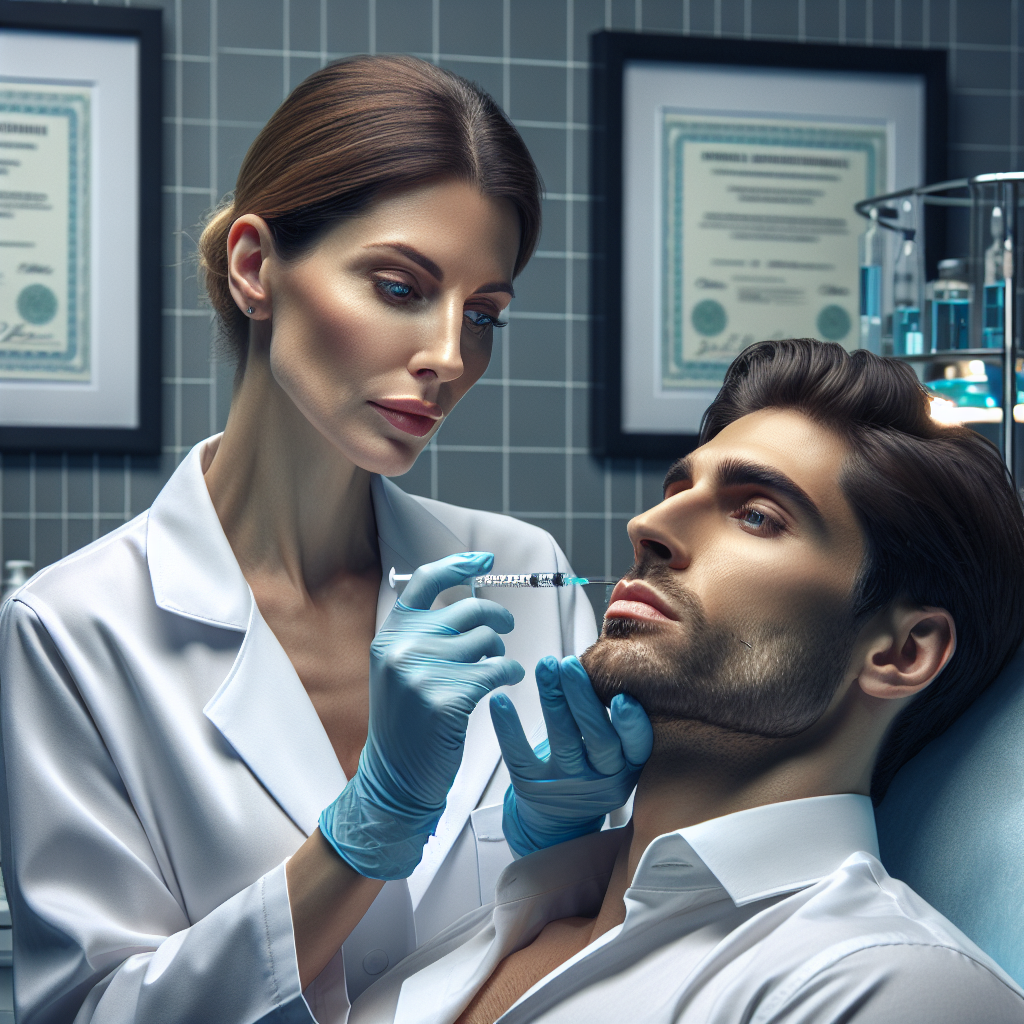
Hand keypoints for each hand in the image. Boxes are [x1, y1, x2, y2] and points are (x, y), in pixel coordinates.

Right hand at [319, 552, 524, 879]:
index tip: (485, 562)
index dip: (459, 565)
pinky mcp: (446, 699)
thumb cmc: (407, 723)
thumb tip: (470, 602)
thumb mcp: (399, 669)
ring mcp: (422, 673)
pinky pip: (497, 669)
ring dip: (501, 649)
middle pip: (468, 609)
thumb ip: (424, 634)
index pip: (425, 581)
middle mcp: (402, 647)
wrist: (395, 778)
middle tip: (505, 627)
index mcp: (391, 634)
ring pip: (487, 640)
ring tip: (498, 665)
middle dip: (496, 616)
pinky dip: (510, 671)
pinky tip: (510, 678)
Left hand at [489, 655, 652, 856]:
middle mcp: (602, 777)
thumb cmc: (592, 765)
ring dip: (553, 701)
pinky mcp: (532, 786)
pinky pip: (520, 757)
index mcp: (627, 764)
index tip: (621, 698)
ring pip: (563, 743)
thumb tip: (614, 659)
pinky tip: (500, 701)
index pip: (637, 746)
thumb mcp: (617, 749)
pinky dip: (508, 729)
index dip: (631, 725)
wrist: (561, 818)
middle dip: (583, 699)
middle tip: (569, 664)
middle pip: (598, 740)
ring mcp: (567, 784)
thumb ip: (619, 715)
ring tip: (545, 666)